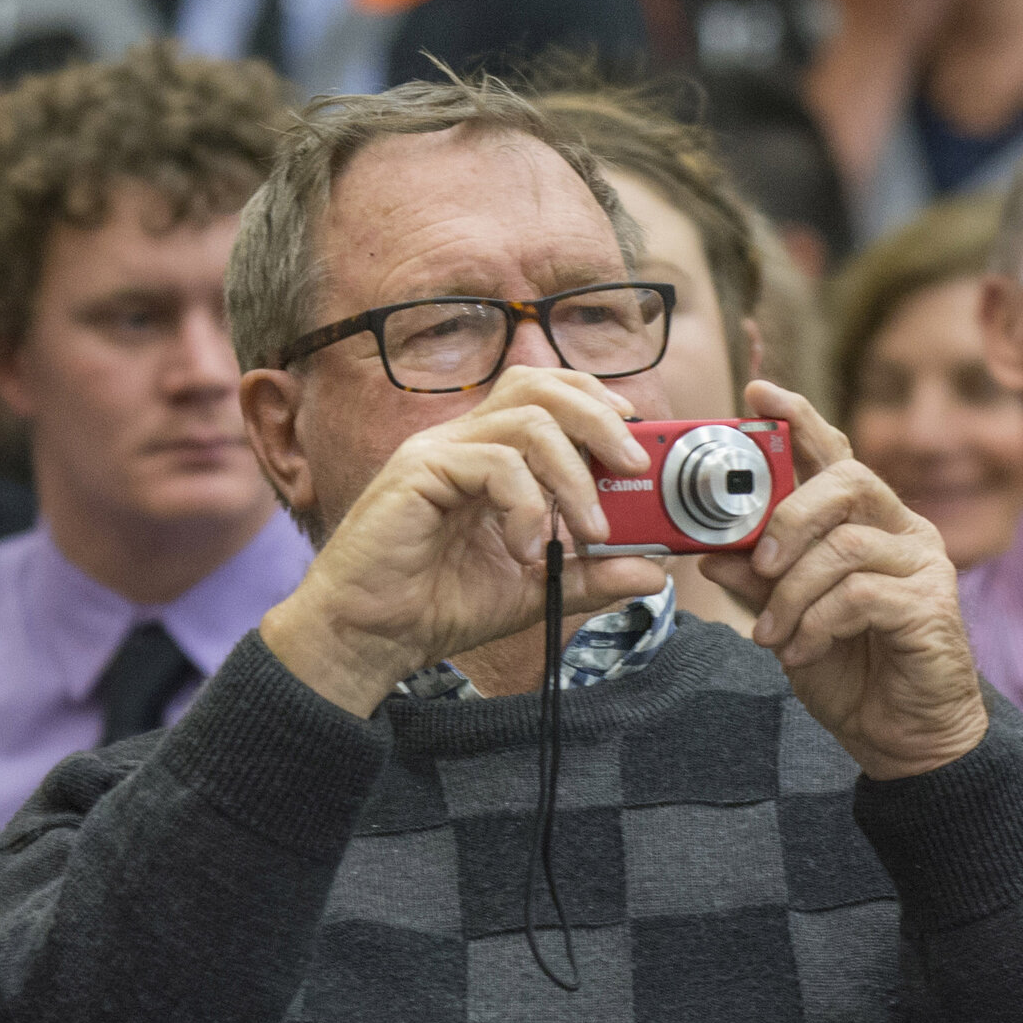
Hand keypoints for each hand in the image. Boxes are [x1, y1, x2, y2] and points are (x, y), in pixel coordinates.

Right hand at [259, 367, 655, 712]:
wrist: (368, 638)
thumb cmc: (435, 607)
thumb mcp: (534, 590)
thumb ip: (591, 574)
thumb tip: (655, 570)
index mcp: (488, 453)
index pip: (549, 395)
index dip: (599, 406)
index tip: (637, 448)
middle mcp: (463, 439)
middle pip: (542, 385)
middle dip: (601, 420)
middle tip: (633, 469)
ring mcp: (439, 449)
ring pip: (528, 421)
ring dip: (573, 474)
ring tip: (589, 531)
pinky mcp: (420, 471)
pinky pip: (496, 463)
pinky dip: (528, 506)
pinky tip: (527, 550)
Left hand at [708, 383, 986, 780]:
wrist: (902, 740)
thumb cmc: (851, 673)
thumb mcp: (786, 623)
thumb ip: (756, 585)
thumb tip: (710, 552)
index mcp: (868, 524)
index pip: (836, 455)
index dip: (799, 420)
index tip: (757, 395)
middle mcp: (903, 532)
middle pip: (849, 481)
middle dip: (790, 515)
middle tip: (758, 560)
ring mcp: (924, 566)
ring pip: (846, 546)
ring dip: (794, 592)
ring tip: (773, 634)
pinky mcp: (933, 606)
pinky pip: (861, 594)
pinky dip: (818, 623)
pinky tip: (802, 651)